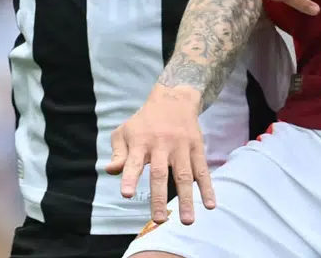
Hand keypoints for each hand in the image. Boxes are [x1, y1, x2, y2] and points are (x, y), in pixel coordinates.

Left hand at [105, 85, 213, 224]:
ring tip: (187, 221)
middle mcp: (161, 144)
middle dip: (159, 198)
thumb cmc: (144, 122)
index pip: (133, 162)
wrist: (173, 99)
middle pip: (160, 174)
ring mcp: (181, 147)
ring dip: (186, 199)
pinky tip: (210, 205)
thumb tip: (110, 170)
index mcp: (140, 141)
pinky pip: (202, 170)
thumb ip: (118, 153)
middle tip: (159, 220)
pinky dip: (207, 188)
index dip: (130, 177)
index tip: (127, 194)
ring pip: (184, 176)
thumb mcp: (126, 132)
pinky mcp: (197, 148)